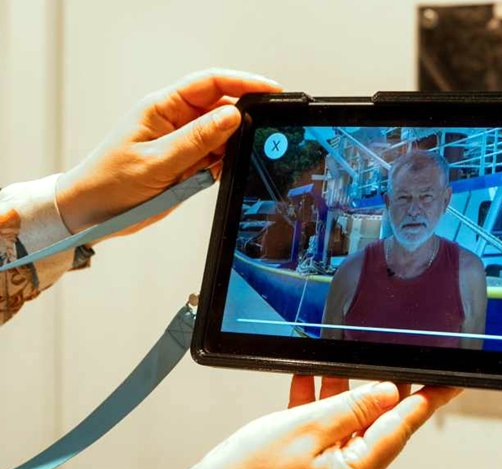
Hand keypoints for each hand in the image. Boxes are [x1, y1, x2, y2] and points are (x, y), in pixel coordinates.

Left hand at [55, 68, 282, 236]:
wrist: (91, 212)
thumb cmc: (109, 182)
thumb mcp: (157, 161)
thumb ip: (198, 139)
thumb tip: (232, 116)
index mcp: (162, 107)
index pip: (210, 84)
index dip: (243, 83)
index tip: (270, 91)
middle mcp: (174, 120)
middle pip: (221, 108)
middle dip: (241, 121)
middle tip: (258, 135)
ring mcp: (182, 142)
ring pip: (223, 136)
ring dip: (230, 149)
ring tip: (214, 167)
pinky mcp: (187, 162)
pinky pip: (216, 158)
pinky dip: (221, 166)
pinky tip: (209, 177)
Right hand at [169, 376, 459, 468]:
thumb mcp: (307, 426)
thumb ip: (353, 406)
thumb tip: (388, 392)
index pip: (403, 428)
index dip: (428, 399)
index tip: (452, 383)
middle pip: (375, 427)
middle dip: (375, 391)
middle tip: (387, 360)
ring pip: (346, 429)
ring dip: (341, 397)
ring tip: (336, 365)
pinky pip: (323, 439)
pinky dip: (318, 412)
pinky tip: (307, 384)